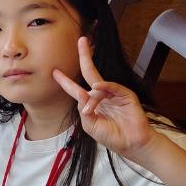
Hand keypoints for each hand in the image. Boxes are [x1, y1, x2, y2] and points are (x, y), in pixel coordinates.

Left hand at [53, 37, 153, 159]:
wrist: (131, 144)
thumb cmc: (111, 136)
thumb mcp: (91, 126)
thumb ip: (84, 110)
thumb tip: (81, 93)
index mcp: (91, 103)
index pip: (75, 89)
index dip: (65, 81)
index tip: (54, 71)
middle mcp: (101, 95)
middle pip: (90, 72)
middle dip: (85, 56)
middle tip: (82, 41)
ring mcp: (114, 93)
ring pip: (98, 84)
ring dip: (93, 97)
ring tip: (91, 111)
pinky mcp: (126, 95)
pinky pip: (113, 86)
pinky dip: (104, 87)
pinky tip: (98, 89)